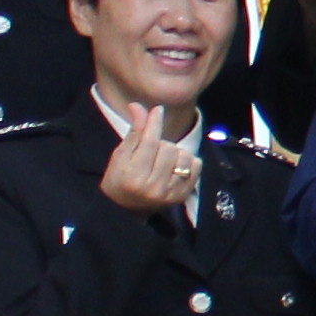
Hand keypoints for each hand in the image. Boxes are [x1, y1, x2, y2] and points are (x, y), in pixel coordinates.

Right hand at [96, 100, 199, 214]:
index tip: (158, 110)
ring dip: (175, 152)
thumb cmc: (119, 178)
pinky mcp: (182, 196)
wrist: (125, 209)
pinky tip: (175, 166)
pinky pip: (196, 166)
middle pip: (168, 147)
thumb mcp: (120, 155)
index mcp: (133, 176)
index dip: (154, 123)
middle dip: (161, 143)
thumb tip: (138, 106)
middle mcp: (153, 186)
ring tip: (163, 160)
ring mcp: (170, 193)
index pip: (149, 142)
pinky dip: (188, 161)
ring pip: (183, 155)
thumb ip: (134, 132)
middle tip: (152, 152)